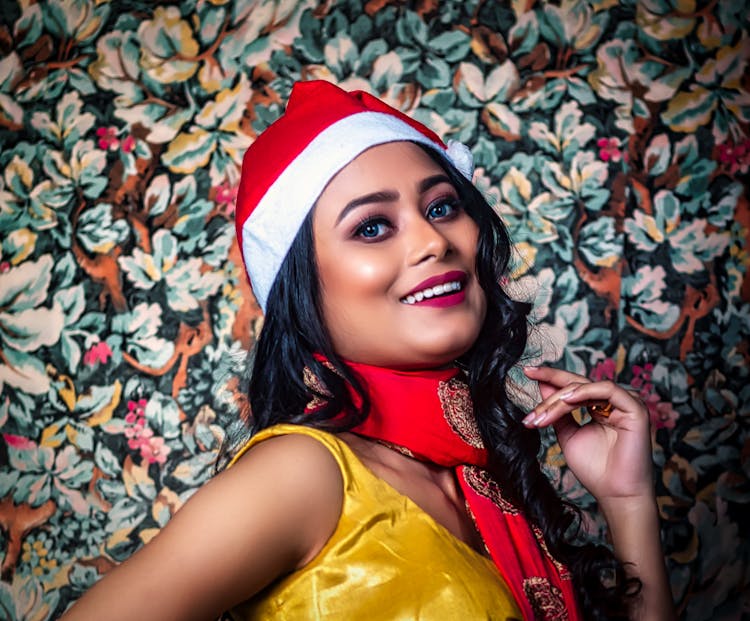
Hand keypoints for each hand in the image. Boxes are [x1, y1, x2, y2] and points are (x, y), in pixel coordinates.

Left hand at [522, 366, 653, 505]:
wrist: (615, 495)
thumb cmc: (595, 469)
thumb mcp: (568, 435)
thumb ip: (557, 412)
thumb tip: (542, 386)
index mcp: (601, 406)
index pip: (573, 386)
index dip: (551, 377)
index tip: (527, 372)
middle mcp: (614, 401)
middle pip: (577, 384)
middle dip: (550, 389)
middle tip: (531, 406)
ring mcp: (626, 403)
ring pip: (586, 387)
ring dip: (560, 399)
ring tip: (542, 415)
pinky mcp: (636, 409)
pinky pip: (607, 390)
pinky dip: (585, 392)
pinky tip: (567, 399)